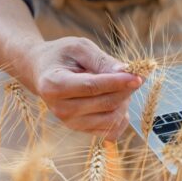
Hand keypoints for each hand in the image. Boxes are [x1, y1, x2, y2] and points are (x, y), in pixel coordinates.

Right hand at [17, 37, 142, 139]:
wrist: (43, 72)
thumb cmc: (62, 56)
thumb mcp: (80, 48)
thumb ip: (102, 60)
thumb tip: (126, 71)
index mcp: (54, 85)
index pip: (92, 87)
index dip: (118, 82)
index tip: (138, 76)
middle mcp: (60, 109)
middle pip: (105, 104)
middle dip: (126, 90)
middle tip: (134, 75)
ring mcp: (70, 123)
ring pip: (111, 119)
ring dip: (124, 102)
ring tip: (120, 86)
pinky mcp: (81, 130)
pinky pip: (111, 132)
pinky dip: (122, 118)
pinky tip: (118, 102)